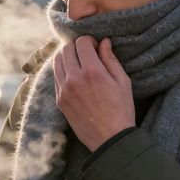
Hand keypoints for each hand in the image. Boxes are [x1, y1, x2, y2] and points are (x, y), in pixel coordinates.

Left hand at [54, 36, 134, 150]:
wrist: (110, 139)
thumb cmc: (121, 110)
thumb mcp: (123, 82)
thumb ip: (111, 59)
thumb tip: (104, 42)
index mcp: (93, 72)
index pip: (81, 43)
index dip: (90, 40)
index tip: (96, 47)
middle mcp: (74, 79)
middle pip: (66, 49)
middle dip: (77, 46)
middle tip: (88, 53)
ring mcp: (64, 90)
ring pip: (57, 61)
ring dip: (67, 57)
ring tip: (79, 63)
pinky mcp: (59, 100)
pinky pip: (56, 76)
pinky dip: (63, 70)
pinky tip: (75, 76)